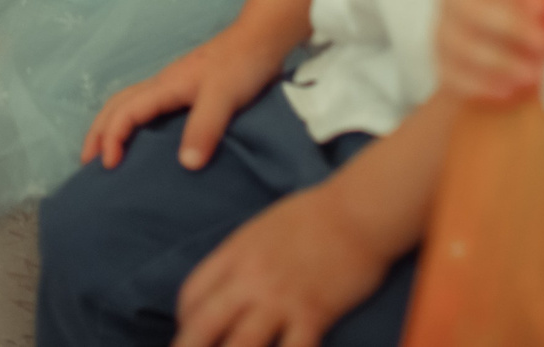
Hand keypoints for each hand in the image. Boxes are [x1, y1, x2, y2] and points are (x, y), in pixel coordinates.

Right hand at [82, 25, 288, 170]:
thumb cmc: (242, 63)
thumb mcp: (224, 97)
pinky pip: (146, 105)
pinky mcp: (186, 88)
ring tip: (106, 152)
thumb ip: (205, 128)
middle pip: (117, 105)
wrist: (262, 37)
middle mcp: (163, 84)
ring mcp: (173, 85)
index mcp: (166, 86)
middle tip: (87, 162)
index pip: (125, 112)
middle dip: (98, 132)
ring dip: (111, 125)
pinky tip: (144, 138)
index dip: (111, 138)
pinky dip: (132, 122)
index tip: (108, 165)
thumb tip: (186, 165)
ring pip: (129, 102)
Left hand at [174, 185, 391, 346]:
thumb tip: (228, 286)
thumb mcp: (263, 228)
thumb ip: (241, 258)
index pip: (191, 294)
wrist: (359, 210)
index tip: (191, 332)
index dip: (185, 320)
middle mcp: (251, 278)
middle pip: (203, 326)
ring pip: (240, 346)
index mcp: (236, 253)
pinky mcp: (313, 313)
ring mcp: (280, 298)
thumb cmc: (315, 215)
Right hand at [436, 0, 543, 101]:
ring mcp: (443, 31)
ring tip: (535, 74)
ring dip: (500, 60)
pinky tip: (508, 91)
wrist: (498, 49)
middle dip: (511, 26)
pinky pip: (453, 75)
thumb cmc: (531, 15)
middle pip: (471, 8)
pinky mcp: (442, 64)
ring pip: (461, 44)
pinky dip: (481, 84)